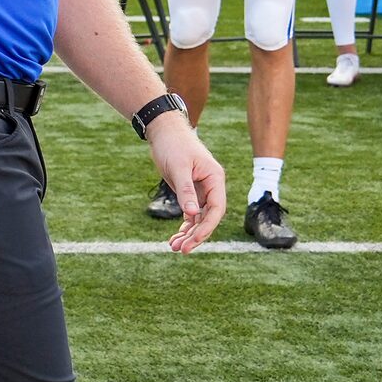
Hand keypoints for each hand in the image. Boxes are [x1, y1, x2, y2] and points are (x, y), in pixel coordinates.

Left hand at [144, 112, 224, 254]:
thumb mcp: (178, 167)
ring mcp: (201, 190)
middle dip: (196, 235)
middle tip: (180, 250)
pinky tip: (174, 238)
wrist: (164, 131)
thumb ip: (185, 190)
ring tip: (174, 247)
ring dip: (189, 234)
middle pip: (209, 217)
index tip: (192, 241)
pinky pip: (191, 214)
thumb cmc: (173, 145)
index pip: (217, 209)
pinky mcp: (189, 192)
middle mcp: (211, 186)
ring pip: (199, 218)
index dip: (206, 227)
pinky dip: (184, 226)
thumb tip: (191, 214)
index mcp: (215, 178)